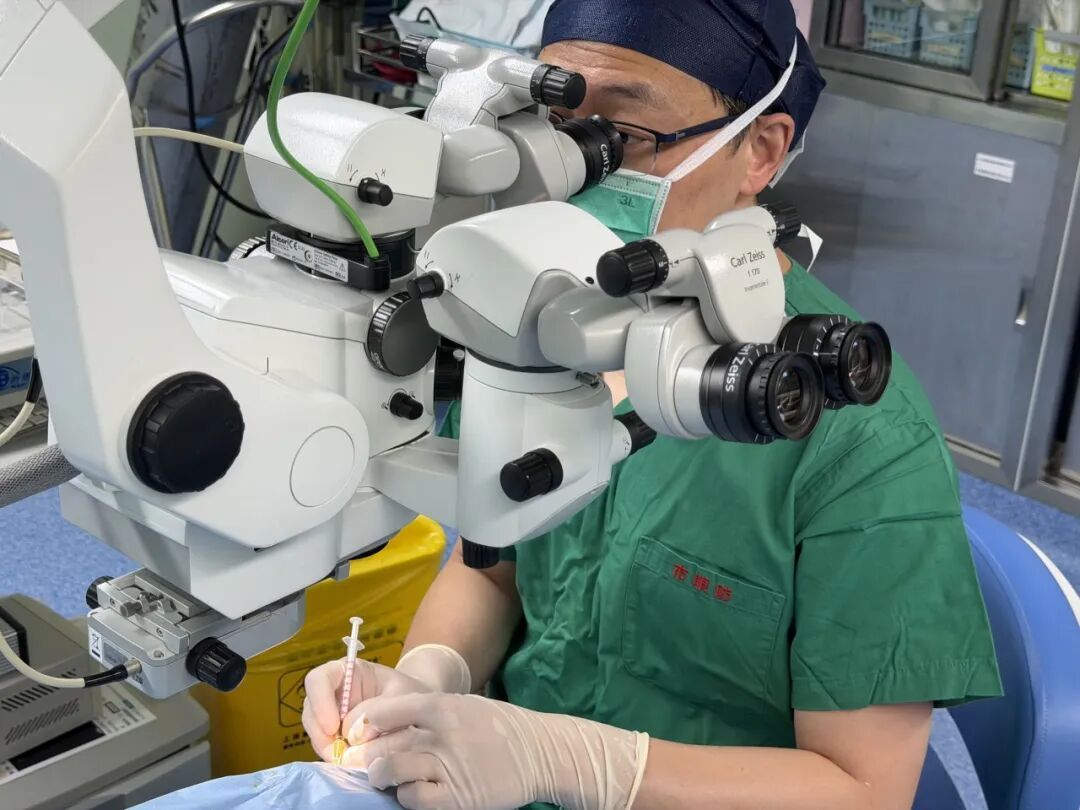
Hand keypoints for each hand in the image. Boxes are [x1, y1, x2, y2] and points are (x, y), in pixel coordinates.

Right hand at [302, 658, 429, 761]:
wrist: (420, 711)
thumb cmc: (411, 695)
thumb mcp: (403, 697)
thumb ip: (380, 711)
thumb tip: (351, 734)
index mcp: (348, 671)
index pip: (319, 679)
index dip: (320, 702)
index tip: (333, 726)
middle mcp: (335, 691)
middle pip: (311, 709)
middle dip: (321, 733)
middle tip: (337, 752)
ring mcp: (333, 714)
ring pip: (316, 731)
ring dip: (327, 747)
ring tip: (347, 759)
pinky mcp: (336, 735)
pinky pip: (326, 746)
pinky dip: (335, 755)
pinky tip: (350, 761)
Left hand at [345, 692, 648, 809]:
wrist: (539, 751)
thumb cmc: (496, 726)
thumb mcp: (463, 705)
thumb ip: (425, 712)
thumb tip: (378, 722)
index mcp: (442, 707)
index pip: (384, 711)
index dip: (362, 724)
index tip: (355, 732)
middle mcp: (442, 735)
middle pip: (382, 746)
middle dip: (363, 757)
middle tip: (359, 761)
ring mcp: (449, 768)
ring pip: (390, 773)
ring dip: (381, 777)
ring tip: (384, 777)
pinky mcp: (457, 799)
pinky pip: (412, 799)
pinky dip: (406, 796)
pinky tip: (414, 791)